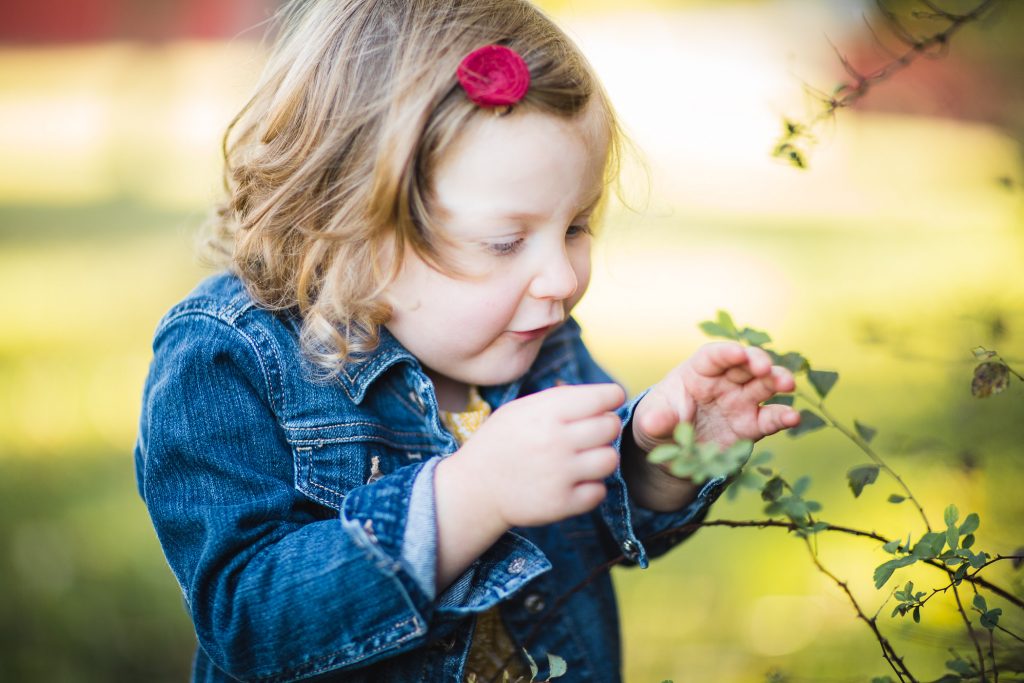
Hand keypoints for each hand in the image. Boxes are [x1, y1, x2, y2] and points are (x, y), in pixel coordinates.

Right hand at [440, 383, 625, 531]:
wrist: (474, 488)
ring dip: (600, 458)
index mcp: (547, 412)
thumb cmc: (500, 442)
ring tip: (583, 459)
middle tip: (590, 434)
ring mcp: (560, 474)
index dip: (611, 398)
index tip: (606, 405)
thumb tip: (603, 396)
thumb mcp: (520, 409)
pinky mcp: (562, 503)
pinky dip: (591, 487)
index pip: (605, 397)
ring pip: (610, 459)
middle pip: (611, 426)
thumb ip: (560, 399)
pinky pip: (599, 491)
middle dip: (605, 427)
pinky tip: (574, 482)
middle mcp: (557, 441)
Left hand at [632, 342, 799, 454]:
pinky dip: (782, 417)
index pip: (714, 356)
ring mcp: (740, 402)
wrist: (672, 450)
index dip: (727, 352)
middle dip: (757, 361)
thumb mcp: (651, 422)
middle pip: (745, 364)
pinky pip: (769, 418)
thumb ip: (656, 420)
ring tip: (787, 385)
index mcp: (697, 372)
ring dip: (777, 381)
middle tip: (765, 367)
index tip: (738, 352)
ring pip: (764, 385)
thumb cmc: (659, 423)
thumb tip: (654, 421)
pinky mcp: (751, 425)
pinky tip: (793, 418)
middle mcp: (723, 382)